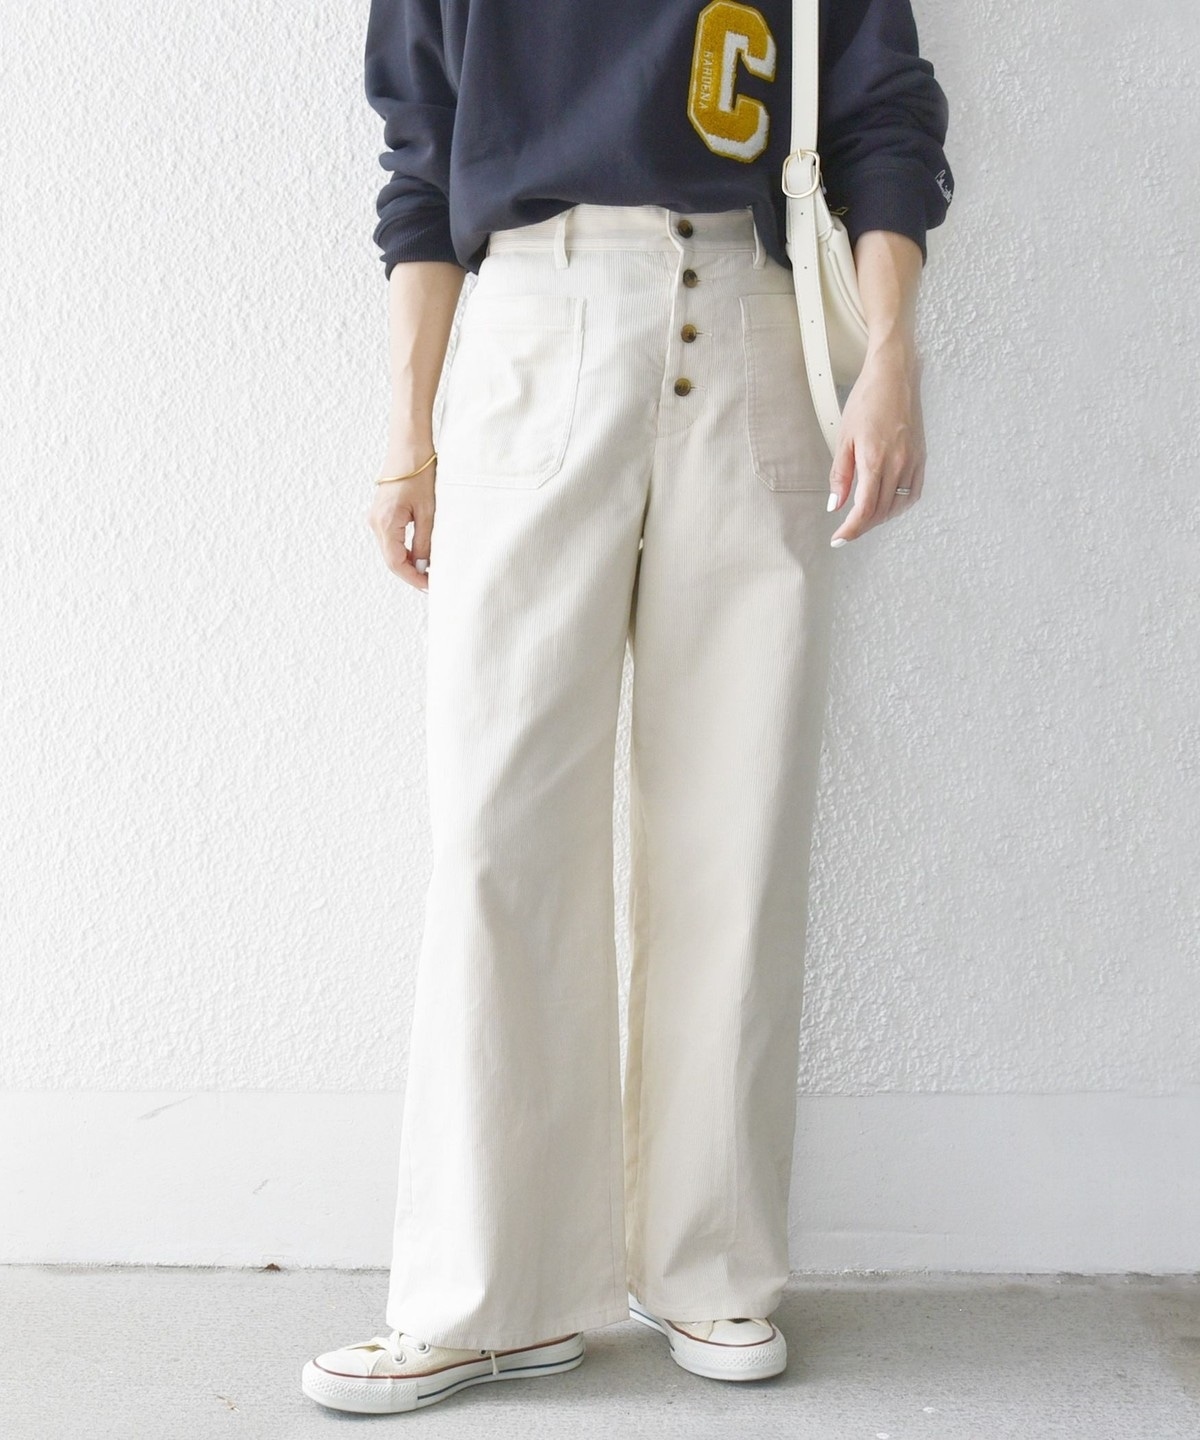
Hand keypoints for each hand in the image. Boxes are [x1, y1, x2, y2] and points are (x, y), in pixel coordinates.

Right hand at [367, 445, 435, 590]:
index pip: (396, 563)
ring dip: (408, 562)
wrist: (408, 447)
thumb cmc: (420, 474)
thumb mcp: (428, 512)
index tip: (430, 586)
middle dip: (411, 573)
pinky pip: (391, 540)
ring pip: (391, 551)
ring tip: (429, 571)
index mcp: (385, 523)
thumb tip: (424, 567)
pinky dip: (404, 550)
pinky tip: (420, 554)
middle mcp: (375, 523)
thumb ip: (424, 542)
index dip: (413, 578)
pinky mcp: (381, 514)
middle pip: (391, 560)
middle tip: (432, 583)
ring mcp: (375, 518)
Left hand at [827, 338, 925, 545]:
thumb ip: (840, 475)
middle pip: (881, 512)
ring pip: (898, 506)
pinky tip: (888, 505)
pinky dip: (899, 506)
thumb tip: (835, 505)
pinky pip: (913, 493)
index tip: (839, 538)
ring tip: (863, 519)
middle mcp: (898, 464)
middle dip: (862, 527)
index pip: (864, 509)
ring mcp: (912, 461)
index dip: (851, 529)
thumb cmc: (867, 401)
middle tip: (846, 531)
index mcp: (875, 460)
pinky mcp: (921, 457)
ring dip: (880, 519)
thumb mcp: (844, 438)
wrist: (894, 376)